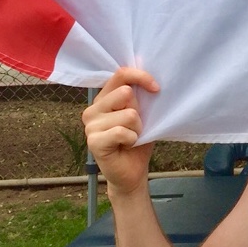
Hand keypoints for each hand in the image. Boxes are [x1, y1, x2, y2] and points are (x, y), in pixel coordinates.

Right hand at [81, 66, 159, 196]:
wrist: (132, 172)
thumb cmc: (138, 141)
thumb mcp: (142, 114)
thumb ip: (139, 97)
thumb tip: (151, 80)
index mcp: (104, 98)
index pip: (120, 74)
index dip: (141, 76)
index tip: (156, 88)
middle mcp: (93, 109)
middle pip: (126, 93)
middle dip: (139, 112)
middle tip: (135, 127)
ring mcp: (90, 125)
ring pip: (128, 114)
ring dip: (137, 128)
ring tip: (130, 138)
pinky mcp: (93, 141)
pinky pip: (122, 131)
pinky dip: (132, 140)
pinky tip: (126, 146)